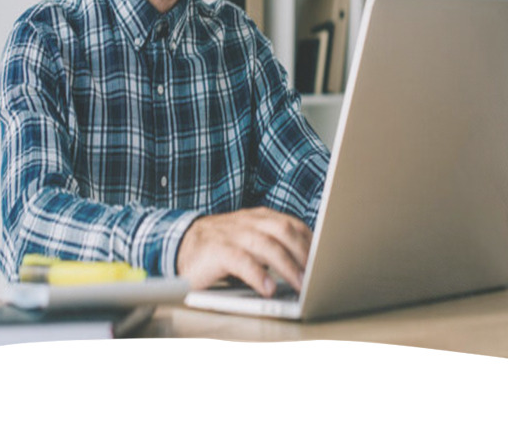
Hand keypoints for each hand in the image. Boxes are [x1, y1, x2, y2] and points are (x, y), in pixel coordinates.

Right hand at [176, 207, 312, 296]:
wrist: (181, 245)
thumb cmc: (222, 248)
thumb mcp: (250, 242)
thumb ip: (273, 248)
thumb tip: (306, 268)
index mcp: (259, 218)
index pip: (292, 224)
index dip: (311, 242)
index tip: (326, 259)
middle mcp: (248, 222)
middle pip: (283, 231)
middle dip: (304, 253)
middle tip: (318, 275)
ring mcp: (232, 234)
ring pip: (266, 245)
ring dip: (287, 266)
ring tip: (301, 285)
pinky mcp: (217, 251)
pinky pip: (241, 261)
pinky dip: (257, 275)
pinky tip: (268, 289)